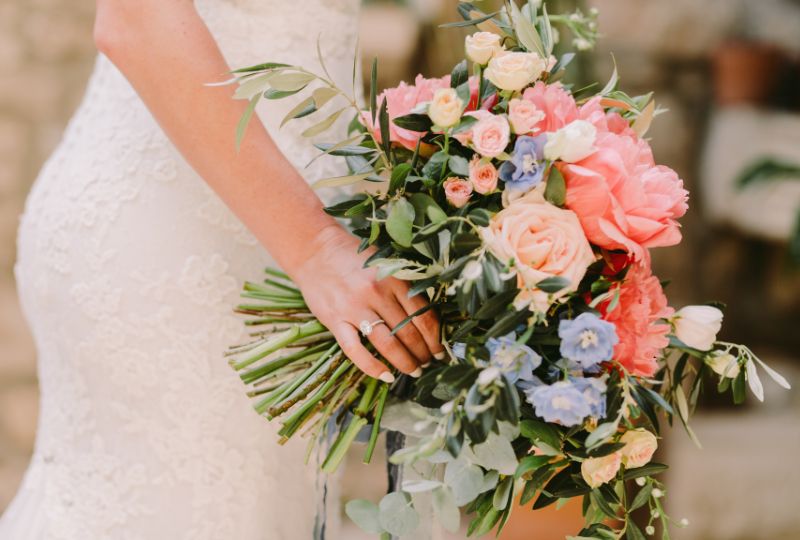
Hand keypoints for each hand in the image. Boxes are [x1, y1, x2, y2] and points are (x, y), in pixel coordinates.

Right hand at [291, 224, 443, 381]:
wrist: (317, 251)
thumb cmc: (356, 259)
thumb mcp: (387, 265)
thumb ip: (406, 288)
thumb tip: (430, 320)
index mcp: (395, 278)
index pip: (424, 316)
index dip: (436, 338)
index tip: (440, 351)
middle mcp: (377, 293)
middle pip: (409, 332)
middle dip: (423, 354)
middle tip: (428, 364)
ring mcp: (355, 307)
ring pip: (388, 344)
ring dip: (405, 362)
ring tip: (414, 371)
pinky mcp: (335, 319)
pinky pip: (356, 350)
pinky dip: (372, 367)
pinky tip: (386, 377)